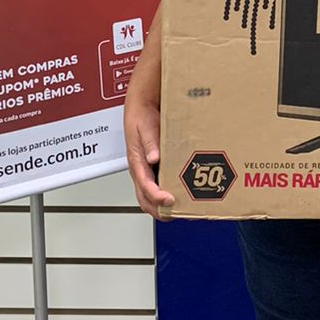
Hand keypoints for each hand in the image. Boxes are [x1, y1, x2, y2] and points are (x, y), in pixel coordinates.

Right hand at [124, 92, 174, 218]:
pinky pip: (158, 186)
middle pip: (145, 199)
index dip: (157, 197)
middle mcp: (140, 170)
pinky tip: (182, 194)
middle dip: (160, 210)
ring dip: (163, 206)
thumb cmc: (141, 116)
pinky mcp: (153, 168)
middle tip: (178, 213)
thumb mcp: (144, 126)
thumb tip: (153, 158)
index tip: (170, 200)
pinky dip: (167, 195)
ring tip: (182, 209)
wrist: (141, 107)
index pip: (144, 187)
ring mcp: (146, 171)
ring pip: (150, 196)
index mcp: (136, 162)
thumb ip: (149, 142)